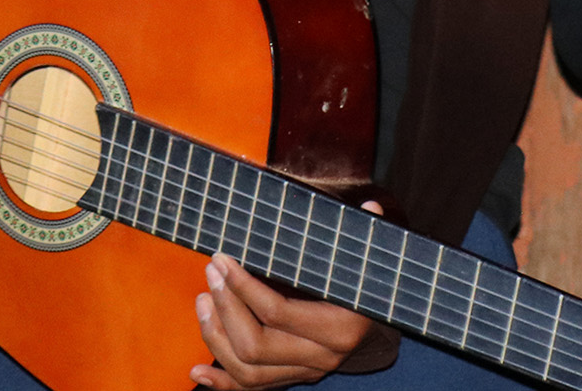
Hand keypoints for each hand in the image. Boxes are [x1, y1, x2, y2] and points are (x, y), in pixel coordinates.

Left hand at [191, 202, 400, 387]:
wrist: (385, 333)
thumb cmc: (374, 290)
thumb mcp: (372, 263)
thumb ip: (367, 237)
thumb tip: (370, 208)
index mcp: (340, 328)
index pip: (277, 312)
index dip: (244, 287)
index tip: (224, 259)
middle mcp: (321, 357)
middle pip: (256, 345)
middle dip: (226, 308)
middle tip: (211, 274)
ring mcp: (305, 373)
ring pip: (248, 372)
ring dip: (217, 339)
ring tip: (202, 301)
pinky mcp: (293, 380)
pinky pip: (252, 390)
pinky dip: (221, 384)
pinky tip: (196, 372)